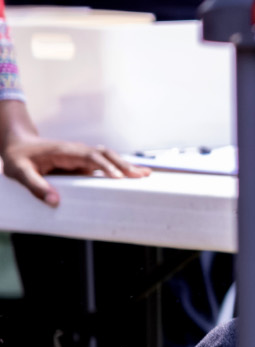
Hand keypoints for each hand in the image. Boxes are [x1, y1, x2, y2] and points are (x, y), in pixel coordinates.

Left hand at [1, 121, 148, 207]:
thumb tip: (55, 201)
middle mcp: (77, 151)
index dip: (105, 165)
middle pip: (105, 154)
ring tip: (145, 175)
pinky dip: (119, 168)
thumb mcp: (20, 172)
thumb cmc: (18, 158)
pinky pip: (104, 163)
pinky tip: (131, 174)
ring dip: (125, 165)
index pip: (90, 156)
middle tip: (142, 176)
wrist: (17, 145)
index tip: (117, 177)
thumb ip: (36, 186)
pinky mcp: (82, 162)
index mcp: (64, 151)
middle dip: (124, 164)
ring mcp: (81, 156)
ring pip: (108, 157)